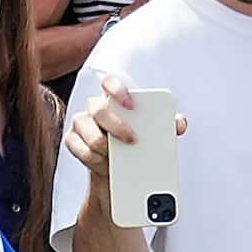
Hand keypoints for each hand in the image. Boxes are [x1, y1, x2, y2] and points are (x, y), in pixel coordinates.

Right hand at [66, 70, 186, 186]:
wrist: (118, 169)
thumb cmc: (136, 144)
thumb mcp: (154, 134)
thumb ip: (166, 125)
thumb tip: (179, 123)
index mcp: (114, 100)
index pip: (108, 82)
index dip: (117, 89)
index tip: (132, 105)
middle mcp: (94, 108)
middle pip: (98, 109)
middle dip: (116, 126)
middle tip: (133, 140)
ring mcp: (81, 124)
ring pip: (89, 134)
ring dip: (106, 148)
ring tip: (119, 157)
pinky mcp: (72, 141)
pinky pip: (81, 150)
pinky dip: (95, 160)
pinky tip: (106, 163)